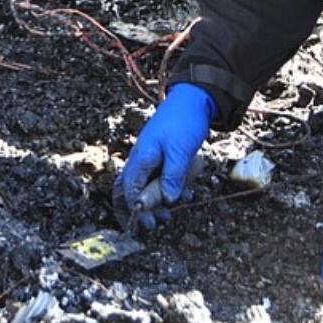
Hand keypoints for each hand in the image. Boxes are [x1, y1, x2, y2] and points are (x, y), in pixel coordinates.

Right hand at [113, 84, 215, 229]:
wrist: (193, 99)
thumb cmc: (184, 122)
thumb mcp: (180, 150)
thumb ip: (173, 176)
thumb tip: (168, 199)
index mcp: (141, 157)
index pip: (129, 189)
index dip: (136, 209)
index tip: (148, 223)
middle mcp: (141, 158)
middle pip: (131, 190)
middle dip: (142, 208)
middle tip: (156, 223)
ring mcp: (150, 157)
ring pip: (145, 185)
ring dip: (155, 201)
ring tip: (169, 214)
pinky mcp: (161, 156)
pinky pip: (158, 177)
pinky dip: (166, 188)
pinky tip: (182, 194)